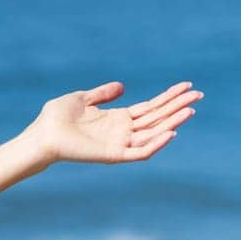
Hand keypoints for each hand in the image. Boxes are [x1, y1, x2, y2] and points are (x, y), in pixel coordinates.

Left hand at [28, 80, 201, 164]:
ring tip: (190, 110)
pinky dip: (156, 144)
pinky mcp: (113, 155)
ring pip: (153, 133)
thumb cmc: (56, 118)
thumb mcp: (82, 98)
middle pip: (156, 118)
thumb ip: (103, 94)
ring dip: (172, 122)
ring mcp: (118, 143)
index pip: (150, 108)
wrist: (41, 135)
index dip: (168, 97)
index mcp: (116, 118)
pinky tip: (171, 132)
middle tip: (199, 94)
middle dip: (177, 106)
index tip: (186, 85)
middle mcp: (121, 131)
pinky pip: (140, 152)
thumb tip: (123, 87)